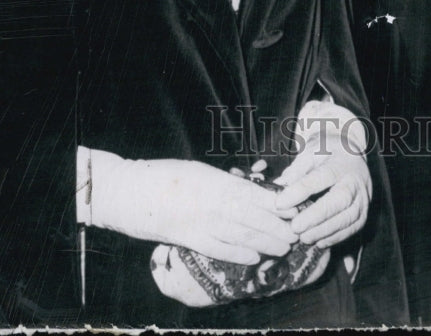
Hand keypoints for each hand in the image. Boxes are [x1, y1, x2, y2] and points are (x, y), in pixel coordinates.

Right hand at [89, 151, 296, 264]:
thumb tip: (249, 189)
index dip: (279, 205)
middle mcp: (216, 205)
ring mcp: (203, 225)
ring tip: (283, 247)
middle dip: (278, 228)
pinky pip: (220, 250)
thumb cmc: (168, 176)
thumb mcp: (202, 172)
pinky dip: (239, 254)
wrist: (134, 192)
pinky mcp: (191, 241)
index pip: (257, 196)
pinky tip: (254, 258)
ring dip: (265, 243)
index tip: (295, 209)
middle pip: (255, 219)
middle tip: (297, 234)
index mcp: (220, 183)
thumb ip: (225, 183)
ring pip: (242, 237)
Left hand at [273, 127, 371, 248]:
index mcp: (342, 161)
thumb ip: (296, 169)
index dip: (301, 190)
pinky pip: (353, 228)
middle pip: (340, 199)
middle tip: (295, 227)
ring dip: (325, 230)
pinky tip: (319, 242)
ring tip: (303, 237)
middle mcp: (356, 180)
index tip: (280, 203)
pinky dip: (336, 237)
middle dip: (317, 216)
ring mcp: (364, 197)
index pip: (322, 176)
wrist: (351, 154)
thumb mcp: (311, 152)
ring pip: (349, 217)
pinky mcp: (364, 212)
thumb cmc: (327, 153)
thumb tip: (278, 186)